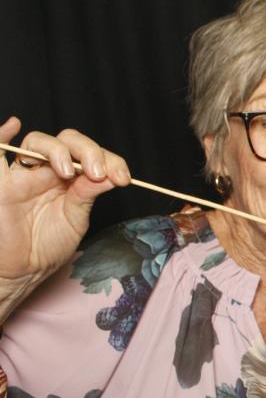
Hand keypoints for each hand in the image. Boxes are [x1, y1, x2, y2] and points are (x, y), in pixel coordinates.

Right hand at [0, 118, 129, 318]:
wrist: (23, 272)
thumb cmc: (47, 247)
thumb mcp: (76, 218)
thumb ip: (88, 194)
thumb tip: (111, 173)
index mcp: (70, 178)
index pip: (90, 154)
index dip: (109, 160)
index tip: (123, 178)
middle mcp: (46, 171)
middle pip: (67, 142)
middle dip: (89, 151)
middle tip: (99, 173)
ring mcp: (23, 175)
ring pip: (38, 142)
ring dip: (58, 150)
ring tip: (70, 172)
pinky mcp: (1, 183)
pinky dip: (1, 135)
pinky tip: (13, 125)